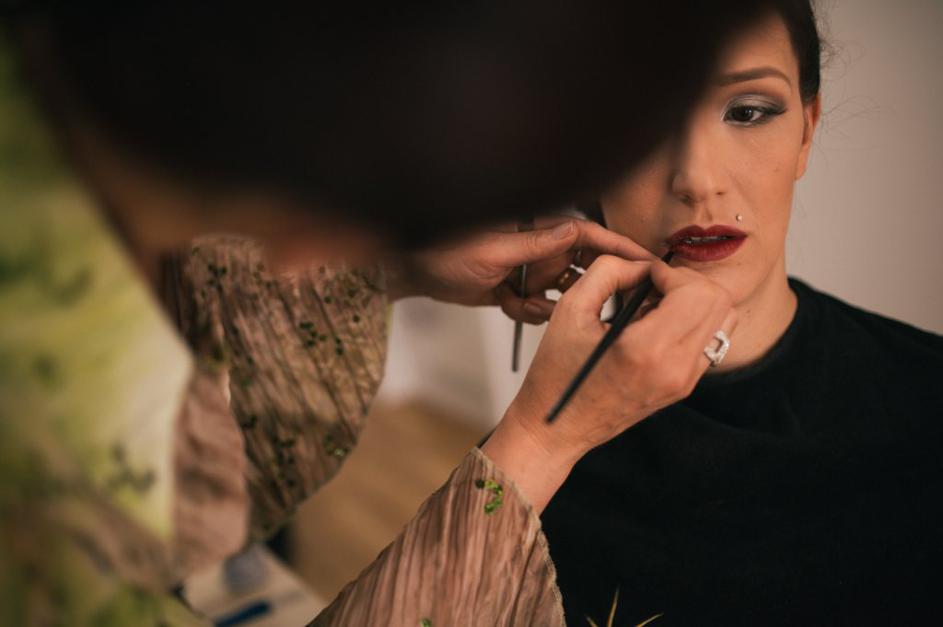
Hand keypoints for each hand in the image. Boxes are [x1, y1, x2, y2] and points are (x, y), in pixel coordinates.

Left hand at [385, 216, 651, 322]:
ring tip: (522, 301)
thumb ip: (536, 244)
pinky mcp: (516, 290)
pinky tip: (506, 304)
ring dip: (547, 305)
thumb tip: (576, 231)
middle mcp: (538, 248)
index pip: (588, 236)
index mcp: (537, 229)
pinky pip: (537, 308)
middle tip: (591, 304)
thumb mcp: (493, 251)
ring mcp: (527, 270)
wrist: (414, 272)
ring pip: (561, 294)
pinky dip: (526, 312)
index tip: (645, 263)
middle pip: (580, 268)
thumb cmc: (445, 252)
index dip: (618, 248)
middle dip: (584, 287)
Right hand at [481, 256, 736, 511]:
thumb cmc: (558, 373)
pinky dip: (691, 322)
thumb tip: (641, 264)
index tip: (642, 275)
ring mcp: (684, 381)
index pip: (696, 291)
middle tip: (650, 286)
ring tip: (655, 306)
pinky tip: (655, 326)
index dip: (670, 272)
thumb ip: (608, 272)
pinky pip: (710, 341)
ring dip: (694, 301)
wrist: (558, 427)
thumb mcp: (571, 309)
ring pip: (724, 320)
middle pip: (719, 301)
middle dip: (686, 282)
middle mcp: (676, 368)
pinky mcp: (683, 386)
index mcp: (648, 350)